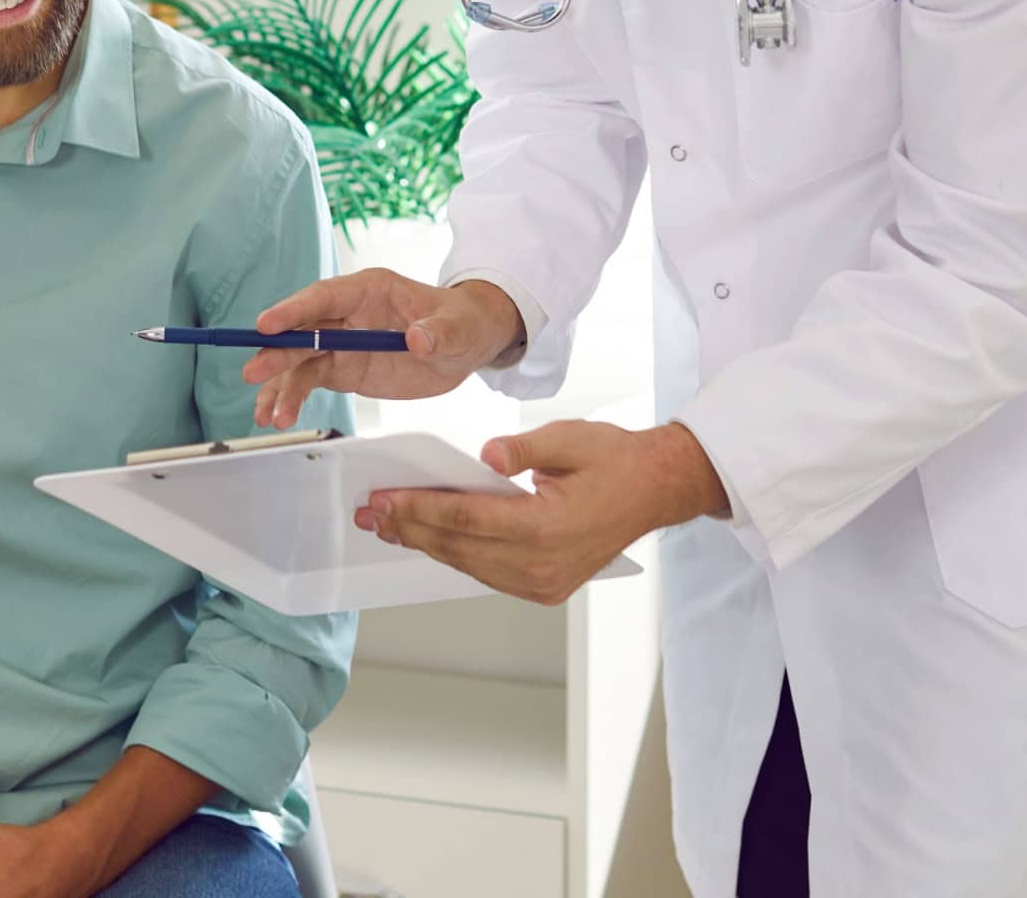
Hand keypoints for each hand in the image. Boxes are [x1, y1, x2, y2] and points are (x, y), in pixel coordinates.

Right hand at [242, 271, 525, 428]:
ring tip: (269, 415)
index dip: (293, 310)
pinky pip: (308, 382)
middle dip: (276, 352)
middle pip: (302, 331)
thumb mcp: (458, 327)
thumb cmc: (461, 322)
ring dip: (280, 386)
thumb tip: (417, 337)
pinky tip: (276, 416)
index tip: (266, 325)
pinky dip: (290, 398)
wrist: (464, 345)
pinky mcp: (342, 369)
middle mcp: (346, 314)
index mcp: (369, 290)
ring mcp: (340, 342)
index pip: (323, 297)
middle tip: (254, 373)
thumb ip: (438, 331)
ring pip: (299, 362)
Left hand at [359, 421, 726, 604]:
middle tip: (370, 513)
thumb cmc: (615, 461)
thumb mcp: (571, 438)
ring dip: (425, 544)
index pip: (467, 520)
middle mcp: (543, 564)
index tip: (384, 498)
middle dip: (409, 528)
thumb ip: (525, 448)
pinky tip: (429, 538)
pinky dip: (454, 554)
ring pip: (468, 565)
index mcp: (548, 527)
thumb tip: (486, 455)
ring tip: (388, 525)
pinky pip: (486, 572)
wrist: (656, 492)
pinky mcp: (544, 588)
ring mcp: (544, 583)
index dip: (419, 509)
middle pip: (459, 548)